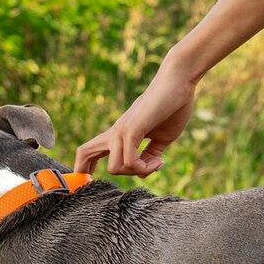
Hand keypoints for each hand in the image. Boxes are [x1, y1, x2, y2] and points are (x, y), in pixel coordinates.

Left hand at [74, 57, 196, 176]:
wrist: (179, 82)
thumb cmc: (173, 106)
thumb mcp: (161, 138)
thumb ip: (150, 155)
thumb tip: (143, 172)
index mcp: (120, 134)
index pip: (90, 150)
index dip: (86, 167)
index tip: (95, 181)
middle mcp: (116, 132)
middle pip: (84, 153)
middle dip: (85, 172)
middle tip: (108, 181)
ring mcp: (122, 130)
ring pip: (115, 167)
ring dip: (136, 173)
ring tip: (155, 163)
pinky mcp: (133, 128)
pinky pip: (129, 160)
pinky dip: (145, 167)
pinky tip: (160, 161)